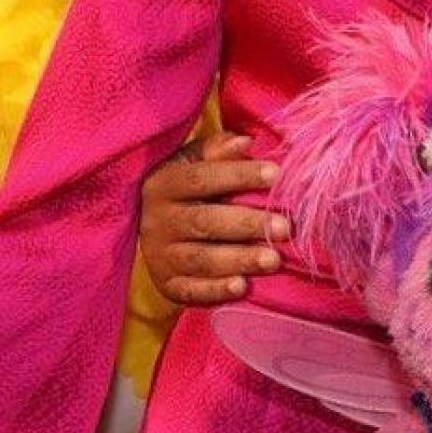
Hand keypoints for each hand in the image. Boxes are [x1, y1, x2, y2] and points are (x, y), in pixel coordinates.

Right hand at [138, 132, 285, 305]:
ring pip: (202, 259)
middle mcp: (158, 220)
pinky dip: (215, 290)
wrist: (147, 229)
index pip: (202, 178)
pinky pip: (191, 291)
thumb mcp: (191, 162)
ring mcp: (160, 255)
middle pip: (205, 222)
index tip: (276, 174)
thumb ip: (217, 150)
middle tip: (284, 227)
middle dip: (247, 224)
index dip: (239, 175)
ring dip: (239, 260)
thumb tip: (246, 142)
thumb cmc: (185, 189)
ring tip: (274, 260)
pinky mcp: (166, 284)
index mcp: (163, 183)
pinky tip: (242, 287)